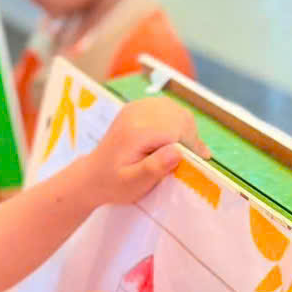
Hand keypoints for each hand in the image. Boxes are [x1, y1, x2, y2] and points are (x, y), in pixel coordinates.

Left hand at [83, 96, 210, 206]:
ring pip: (176, 110)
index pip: (177, 129)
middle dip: (190, 137)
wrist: (92, 175)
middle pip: (180, 116)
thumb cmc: (113, 183)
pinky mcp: (138, 107)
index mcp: (135, 131)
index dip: (192, 144)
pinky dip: (177, 122)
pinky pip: (168, 108)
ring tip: (183, 151)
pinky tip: (173, 139)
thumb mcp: (133, 184)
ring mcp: (136, 107)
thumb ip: (154, 168)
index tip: (199, 161)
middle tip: (194, 158)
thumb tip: (179, 151)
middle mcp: (136, 113)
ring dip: (185, 129)